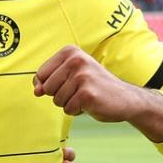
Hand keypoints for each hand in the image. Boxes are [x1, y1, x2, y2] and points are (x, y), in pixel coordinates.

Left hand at [34, 45, 162, 141]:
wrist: (126, 98)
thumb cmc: (94, 86)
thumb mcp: (70, 76)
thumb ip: (49, 81)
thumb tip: (36, 90)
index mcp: (70, 52)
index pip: (40, 74)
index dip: (49, 85)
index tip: (66, 83)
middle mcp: (76, 60)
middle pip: (47, 88)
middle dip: (60, 95)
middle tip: (79, 91)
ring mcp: (82, 76)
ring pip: (57, 100)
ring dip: (69, 103)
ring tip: (85, 96)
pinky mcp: (87, 93)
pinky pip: (68, 109)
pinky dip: (77, 111)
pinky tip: (91, 104)